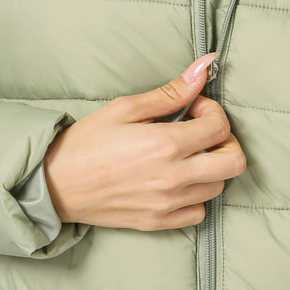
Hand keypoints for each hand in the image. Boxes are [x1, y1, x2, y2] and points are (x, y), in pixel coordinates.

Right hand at [41, 55, 246, 230]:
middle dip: (225, 141)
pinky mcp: (159, 223)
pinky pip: (199, 212)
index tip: (193, 109)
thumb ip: (171, 92)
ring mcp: (167, 204)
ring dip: (210, 167)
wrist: (55, 184)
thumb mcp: (126, 108)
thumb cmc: (86, 142)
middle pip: (234, 162)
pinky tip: (177, 181)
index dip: (212, 111)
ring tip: (185, 155)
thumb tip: (205, 67)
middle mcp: (173, 178)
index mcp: (165, 145)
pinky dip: (196, 196)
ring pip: (219, 187)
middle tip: (201, 133)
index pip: (220, 127)